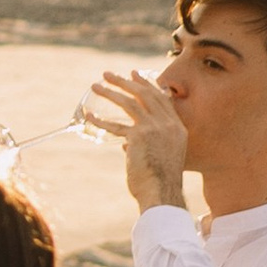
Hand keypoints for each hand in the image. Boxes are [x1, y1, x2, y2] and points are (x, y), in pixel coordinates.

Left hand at [92, 66, 186, 210]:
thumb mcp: (161, 158)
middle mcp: (168, 125)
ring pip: (130, 102)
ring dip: (111, 92)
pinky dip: (100, 120)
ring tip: (95, 86)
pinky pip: (116, 125)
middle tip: (109, 74)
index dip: (147, 85)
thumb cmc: (160, 182)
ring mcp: (155, 128)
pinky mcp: (139, 135)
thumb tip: (125, 143)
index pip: (162, 99)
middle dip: (126, 81)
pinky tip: (88, 115)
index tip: (135, 74)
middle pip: (146, 94)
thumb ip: (145, 146)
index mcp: (178, 129)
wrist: (162, 192)